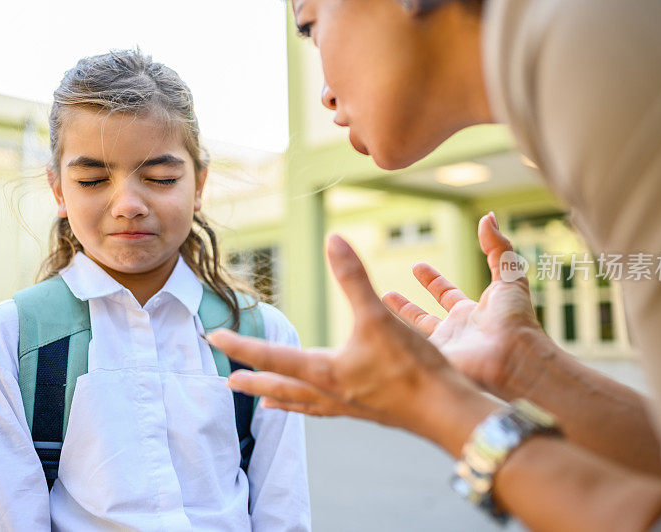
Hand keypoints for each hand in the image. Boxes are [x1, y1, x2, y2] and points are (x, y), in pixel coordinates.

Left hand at [208, 234, 493, 451]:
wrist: (446, 412)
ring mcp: (348, 406)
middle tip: (227, 382)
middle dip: (253, 382)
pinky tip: (323, 404)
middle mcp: (330, 392)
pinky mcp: (368, 412)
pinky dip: (312, 406)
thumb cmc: (413, 368)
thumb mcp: (380, 317)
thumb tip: (334, 240)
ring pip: (303, 403)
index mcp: (325, 371)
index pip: (271, 356)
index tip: (214, 338)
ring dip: (279, 399)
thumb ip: (354, 278)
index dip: (241, 345)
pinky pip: (328, 410)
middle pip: (280, 387)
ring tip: (264, 402)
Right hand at [383, 212, 544, 398]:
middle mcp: (454, 332)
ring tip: (372, 314)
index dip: (432, 280)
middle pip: (424, 318)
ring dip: (393, 326)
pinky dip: (390, 342)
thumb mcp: (508, 277)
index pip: (447, 294)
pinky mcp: (432, 365)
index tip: (416, 267)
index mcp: (471, 312)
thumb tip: (489, 217)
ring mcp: (442, 350)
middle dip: (406, 307)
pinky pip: (406, 351)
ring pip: (411, 336)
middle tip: (388, 294)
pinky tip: (370, 333)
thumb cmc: (515, 320)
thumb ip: (498, 247)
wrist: (512, 358)